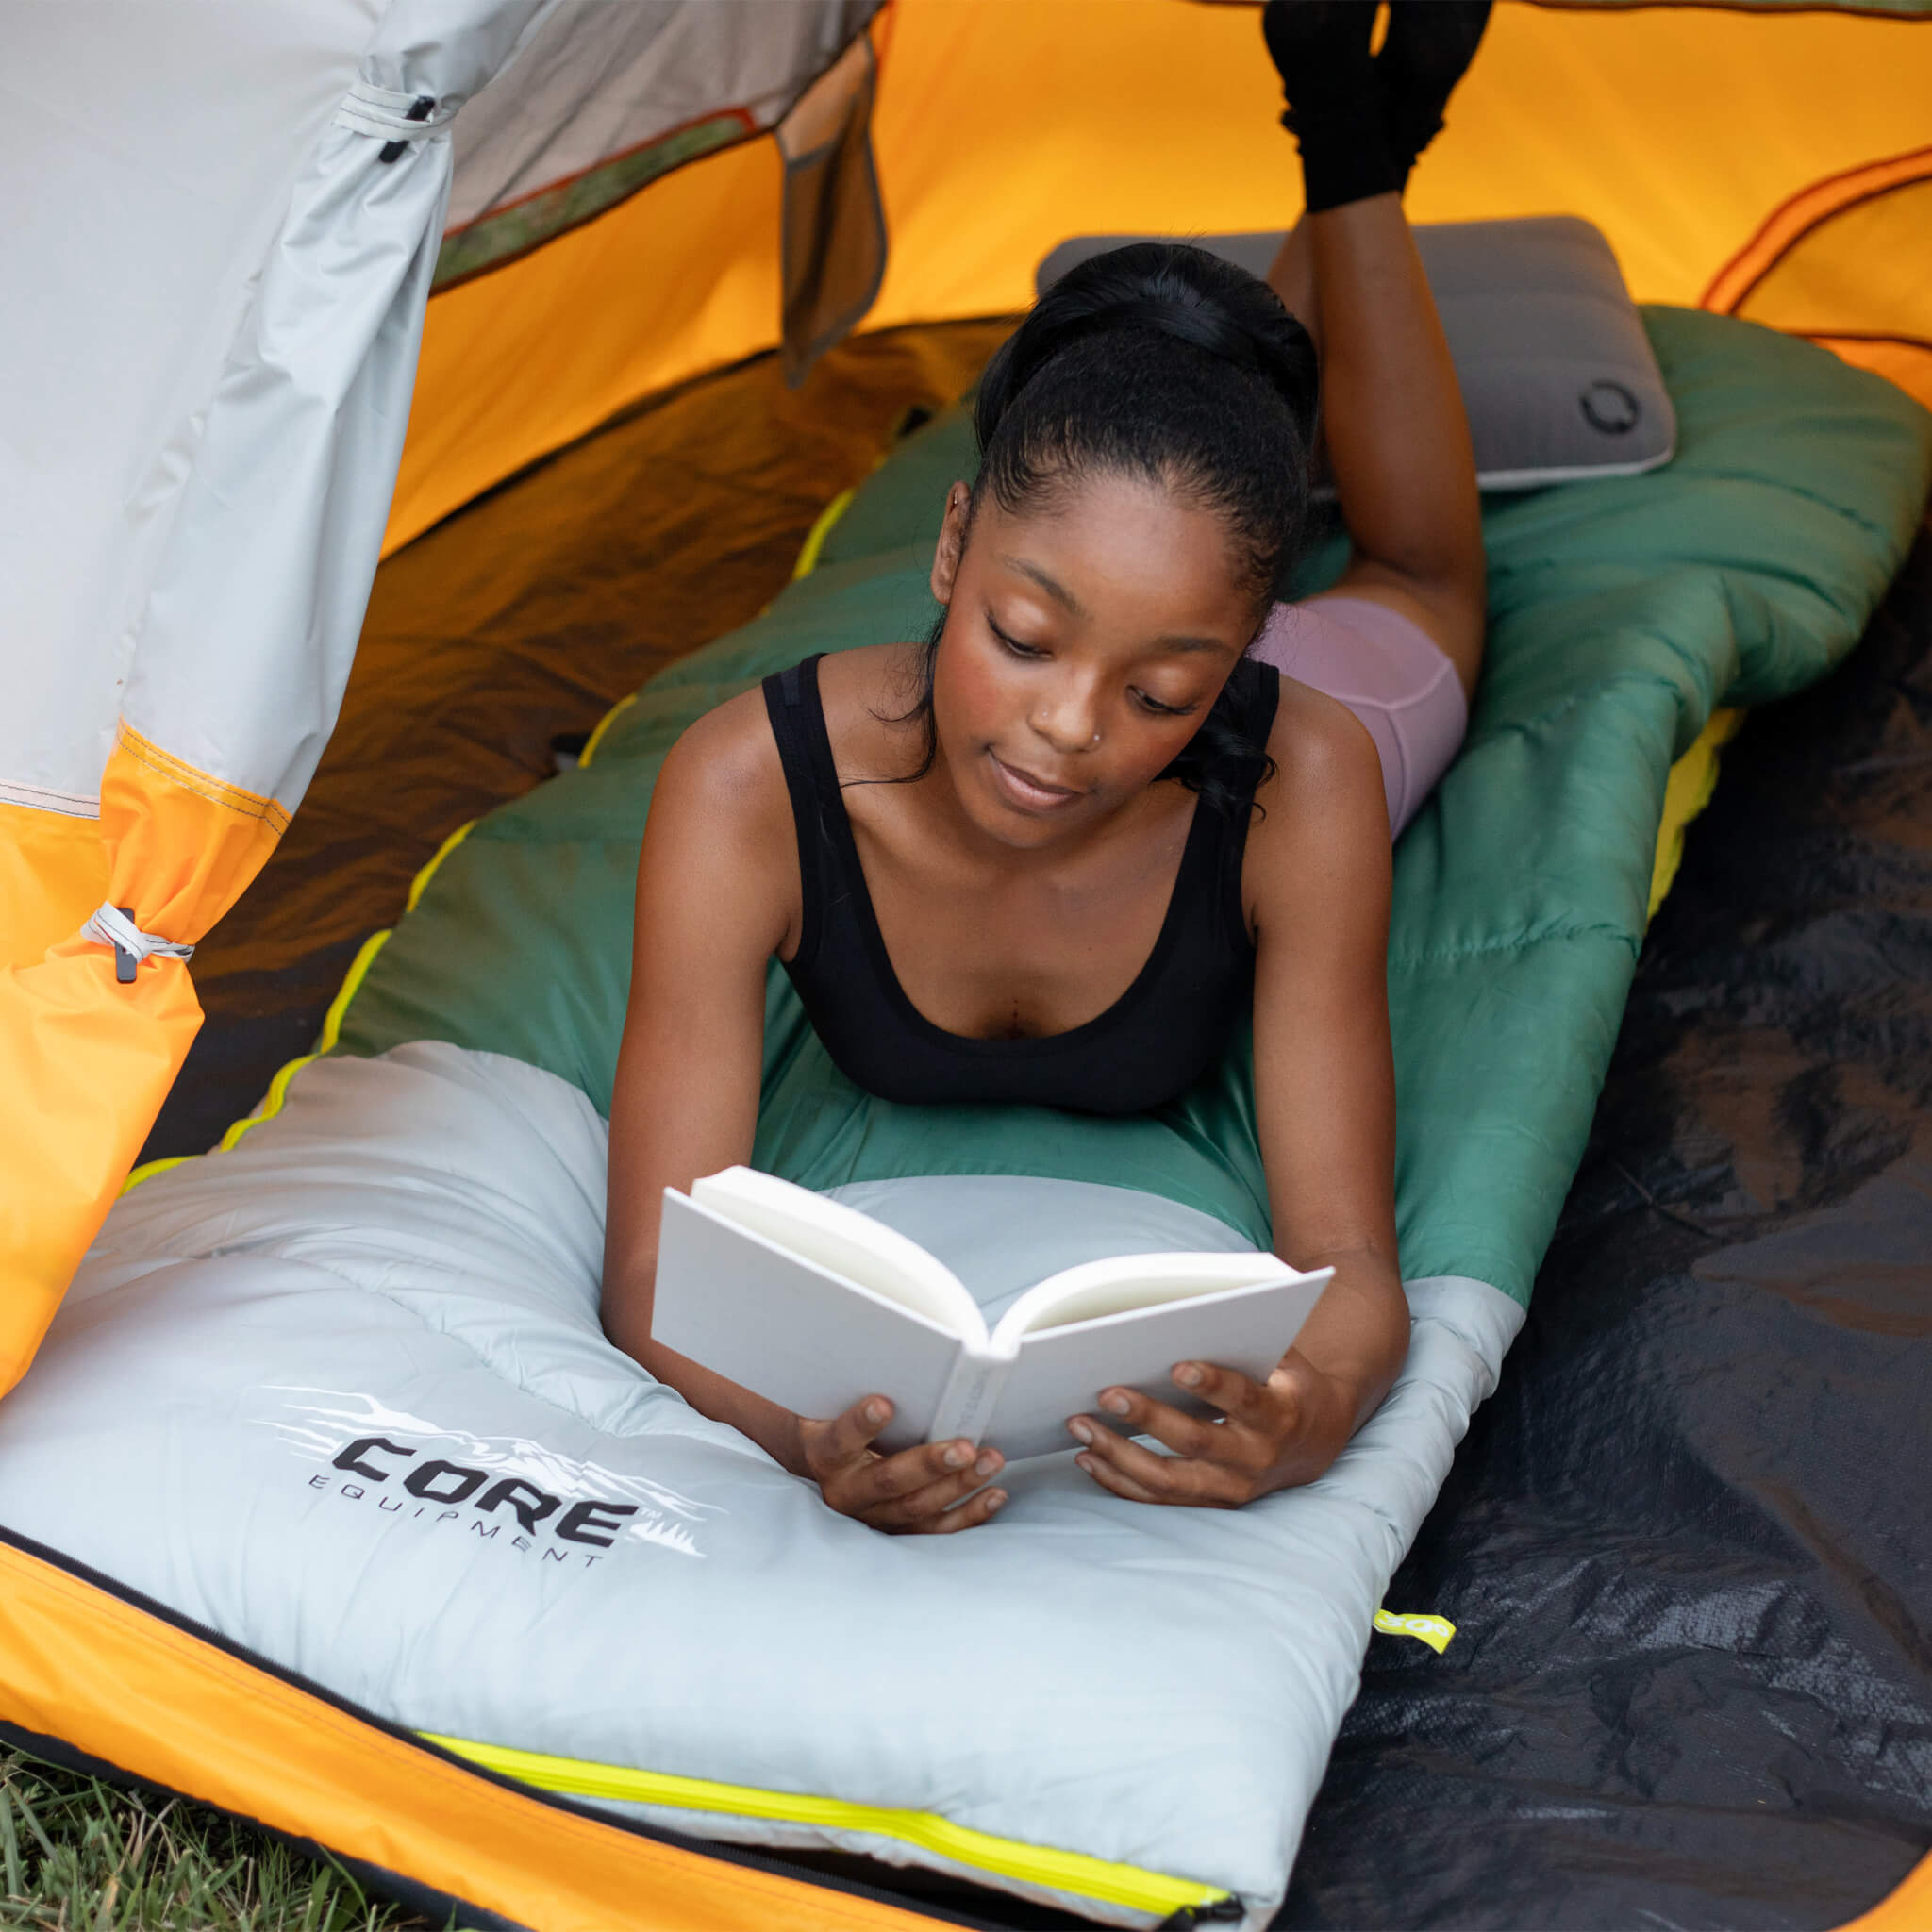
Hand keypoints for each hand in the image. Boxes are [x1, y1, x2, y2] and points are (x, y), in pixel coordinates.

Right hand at [798, 1395, 1006, 1533]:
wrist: (825, 1466)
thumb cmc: (837, 1422)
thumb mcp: (834, 1406)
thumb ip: (855, 1393)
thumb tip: (897, 1359)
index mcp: (826, 1456)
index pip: (841, 1440)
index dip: (860, 1424)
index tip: (884, 1403)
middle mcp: (846, 1491)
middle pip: (888, 1480)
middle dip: (929, 1464)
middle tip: (964, 1448)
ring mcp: (873, 1515)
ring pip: (918, 1507)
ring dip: (959, 1485)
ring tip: (991, 1461)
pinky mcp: (898, 1530)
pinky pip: (936, 1529)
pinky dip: (969, 1513)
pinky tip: (995, 1493)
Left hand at [1066, 1352, 1353, 1506]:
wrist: (1315, 1440)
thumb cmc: (1284, 1381)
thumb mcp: (1281, 1355)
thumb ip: (1242, 1338)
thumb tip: (1181, 1316)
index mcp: (1279, 1413)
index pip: (1244, 1399)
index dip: (1212, 1384)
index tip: (1177, 1367)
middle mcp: (1257, 1457)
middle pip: (1196, 1442)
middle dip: (1147, 1418)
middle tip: (1106, 1393)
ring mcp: (1232, 1487)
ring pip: (1168, 1479)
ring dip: (1119, 1453)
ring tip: (1079, 1424)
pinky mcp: (1211, 1502)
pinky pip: (1159, 1498)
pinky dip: (1119, 1480)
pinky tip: (1088, 1457)